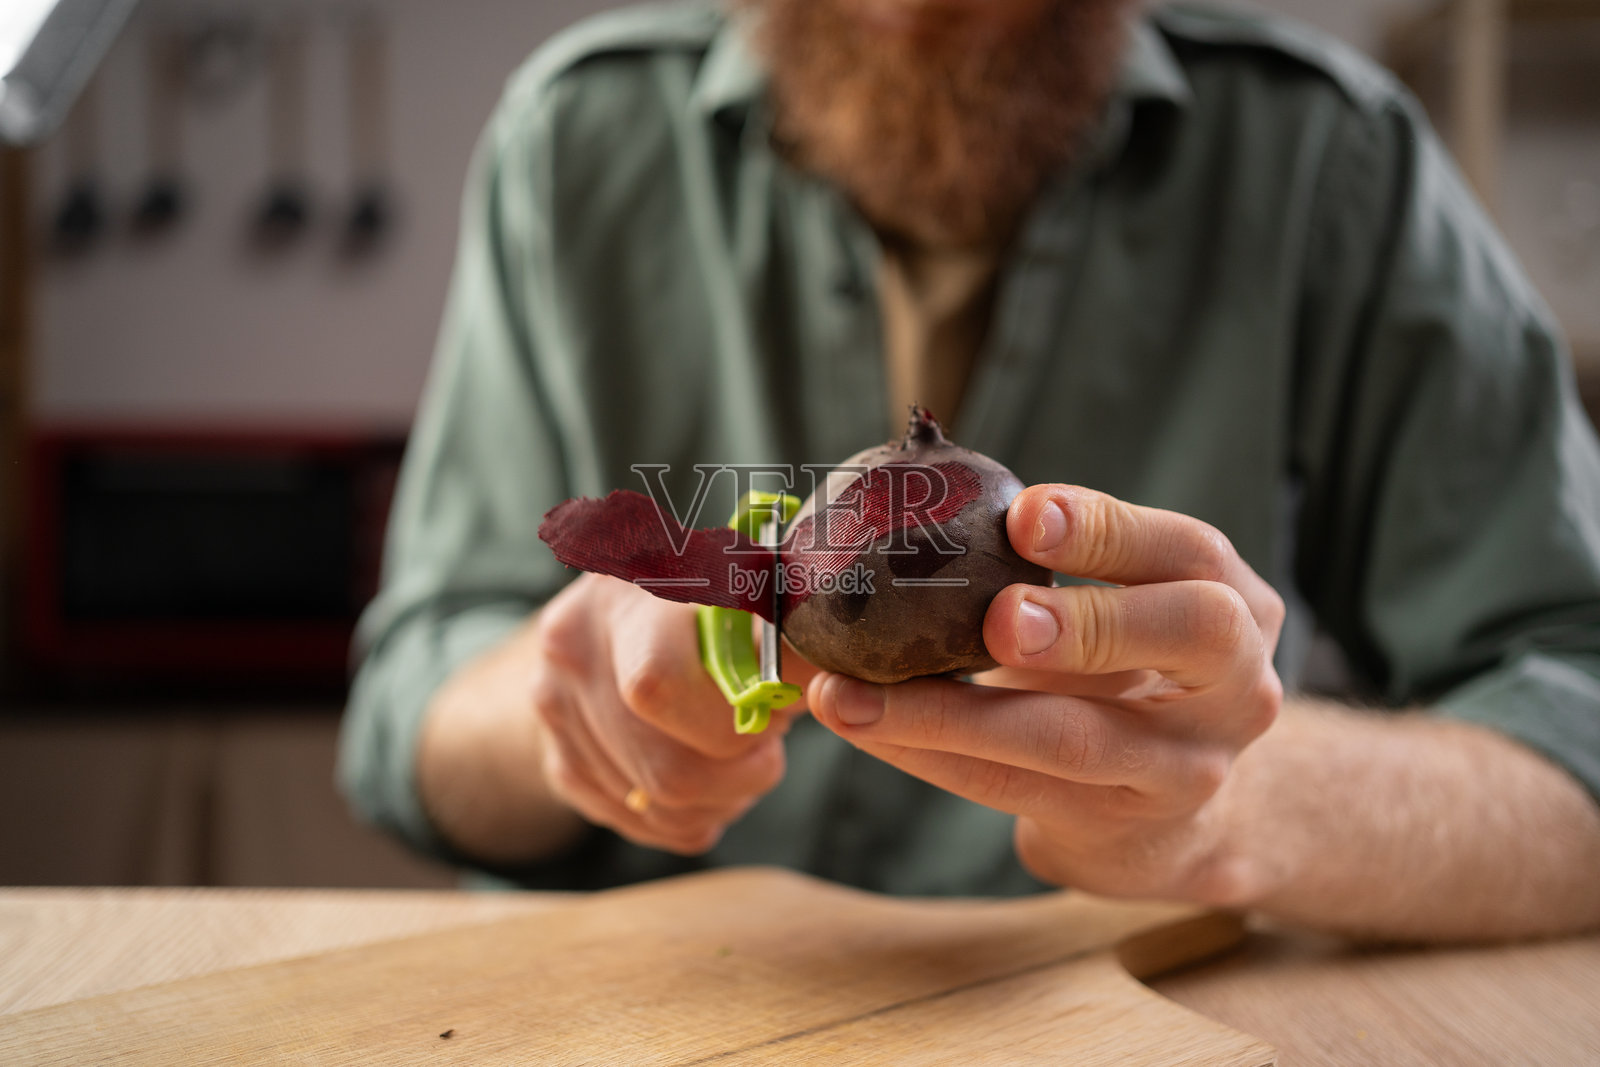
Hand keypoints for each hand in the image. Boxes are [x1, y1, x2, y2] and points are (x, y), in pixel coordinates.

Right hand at [530, 573, 814, 853]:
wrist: (631, 616)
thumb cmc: (715, 603)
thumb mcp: (753, 594)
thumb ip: (784, 633)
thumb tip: (832, 664)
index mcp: (625, 590)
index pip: (659, 686)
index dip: (729, 724)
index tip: (770, 716)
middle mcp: (571, 642)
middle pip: (664, 768)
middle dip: (736, 775)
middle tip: (765, 751)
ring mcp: (552, 703)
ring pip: (654, 805)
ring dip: (718, 799)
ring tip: (740, 762)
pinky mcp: (556, 755)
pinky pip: (635, 821)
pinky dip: (686, 816)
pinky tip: (707, 778)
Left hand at [807, 484, 1284, 904]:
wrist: (1173, 816)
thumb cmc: (1123, 676)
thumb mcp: (1122, 611)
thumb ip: (1048, 568)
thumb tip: (897, 513)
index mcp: (1233, 601)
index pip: (1189, 551)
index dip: (1109, 529)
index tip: (1024, 514)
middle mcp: (1234, 683)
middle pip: (1189, 634)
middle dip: (1086, 621)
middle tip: (998, 620)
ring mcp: (1187, 767)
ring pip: (1072, 737)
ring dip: (948, 714)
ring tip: (852, 695)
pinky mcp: (1121, 824)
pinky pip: (1011, 786)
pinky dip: (926, 752)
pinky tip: (863, 724)